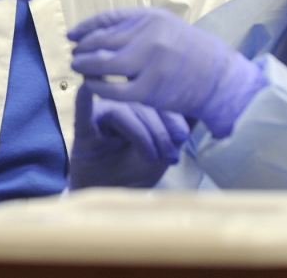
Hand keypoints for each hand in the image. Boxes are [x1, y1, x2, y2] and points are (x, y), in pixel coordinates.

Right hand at [68, 84, 187, 188]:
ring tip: (151, 157)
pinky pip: (83, 115)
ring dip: (142, 134)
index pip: (155, 98)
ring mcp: (100, 118)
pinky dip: (83, 102)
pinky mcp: (83, 132)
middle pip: (140, 105)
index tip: (183, 137)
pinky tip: (84, 89)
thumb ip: (179, 128)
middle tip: (171, 155)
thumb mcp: (165, 150)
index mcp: (137, 105)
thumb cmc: (137, 170)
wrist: (113, 198)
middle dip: (160, 131)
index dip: (171, 116)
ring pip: (122, 112)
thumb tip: (203, 107)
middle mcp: (118, 105)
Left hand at [69, 7, 264, 138]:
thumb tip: (96, 32)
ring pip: (103, 63)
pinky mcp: (150, 90)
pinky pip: (113, 89)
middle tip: (75, 55)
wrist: (219, 78)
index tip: (72, 35)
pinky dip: (98, 87)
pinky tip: (92, 86)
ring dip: (85, 66)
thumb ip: (134, 25)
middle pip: (100, 41)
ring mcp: (149, 63)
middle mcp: (149, 36)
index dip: (85, 27)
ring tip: (79, 68)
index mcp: (150, 17)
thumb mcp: (164, 25)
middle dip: (82, 48)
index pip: (107, 19)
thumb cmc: (189, 51)